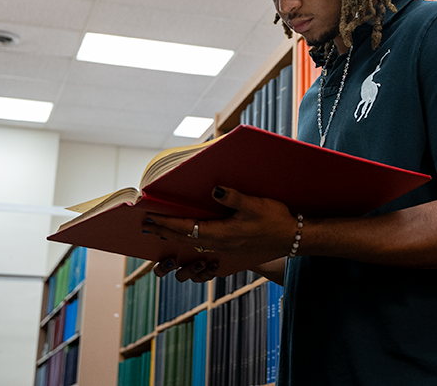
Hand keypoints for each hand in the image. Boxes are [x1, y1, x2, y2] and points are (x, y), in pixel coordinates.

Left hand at [142, 186, 295, 282]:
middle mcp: (219, 244)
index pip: (186, 229)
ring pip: (192, 244)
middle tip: (145, 227)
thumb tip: (215, 189)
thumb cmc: (274, 220)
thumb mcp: (255, 205)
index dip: (166, 224)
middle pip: (184, 239)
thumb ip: (234, 198)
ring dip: (173, 238)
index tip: (150, 219)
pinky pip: (202, 245)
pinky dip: (188, 240)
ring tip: (160, 233)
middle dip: (163, 232)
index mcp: (221, 234)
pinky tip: (186, 237)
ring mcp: (224, 248)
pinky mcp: (230, 247)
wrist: (291, 238)